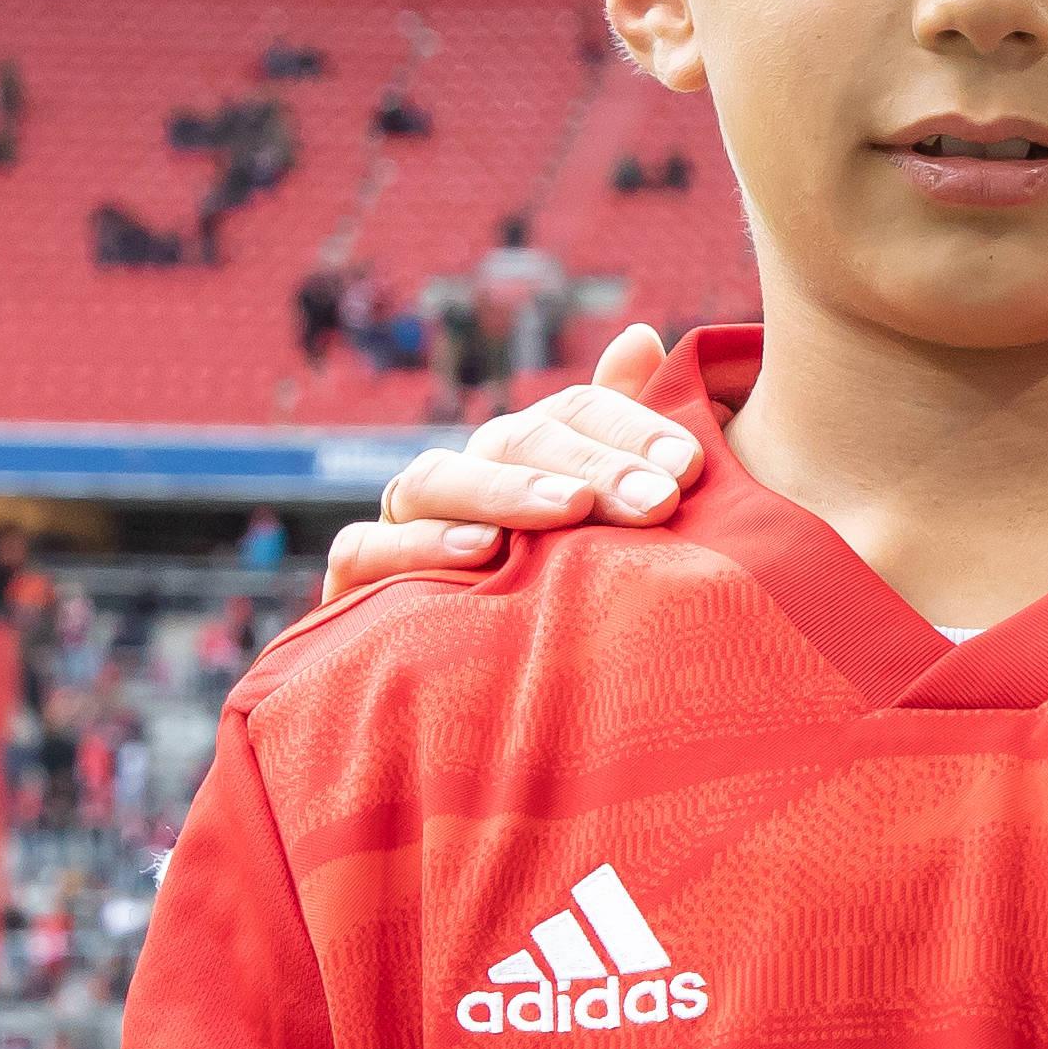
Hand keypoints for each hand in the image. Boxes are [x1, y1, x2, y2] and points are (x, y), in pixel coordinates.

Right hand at [315, 323, 699, 605]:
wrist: (473, 712)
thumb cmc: (555, 606)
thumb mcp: (603, 528)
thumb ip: (621, 435)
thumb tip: (641, 335)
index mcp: (522, 459)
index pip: (572, 413)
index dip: (630, 428)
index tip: (691, 466)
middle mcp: (461, 480)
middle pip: (514, 440)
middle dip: (590, 465)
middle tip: (657, 500)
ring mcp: (402, 525)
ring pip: (435, 479)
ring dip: (505, 489)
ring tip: (569, 508)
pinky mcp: (356, 583)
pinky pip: (366, 549)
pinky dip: (418, 545)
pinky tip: (480, 551)